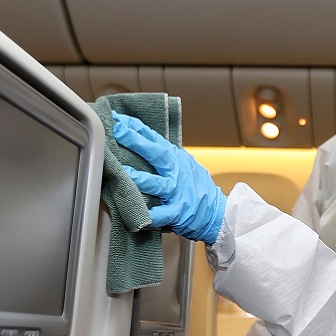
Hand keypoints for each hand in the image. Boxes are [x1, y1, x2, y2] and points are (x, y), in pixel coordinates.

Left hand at [112, 112, 227, 244]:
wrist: (216, 211)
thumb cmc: (197, 187)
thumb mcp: (184, 164)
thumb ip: (165, 155)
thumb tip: (141, 141)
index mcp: (176, 159)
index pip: (155, 139)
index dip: (137, 128)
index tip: (120, 119)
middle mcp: (177, 172)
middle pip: (157, 154)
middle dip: (137, 142)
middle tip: (119, 132)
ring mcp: (178, 192)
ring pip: (158, 184)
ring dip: (141, 178)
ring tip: (124, 172)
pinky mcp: (179, 212)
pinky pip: (164, 214)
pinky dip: (153, 215)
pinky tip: (141, 216)